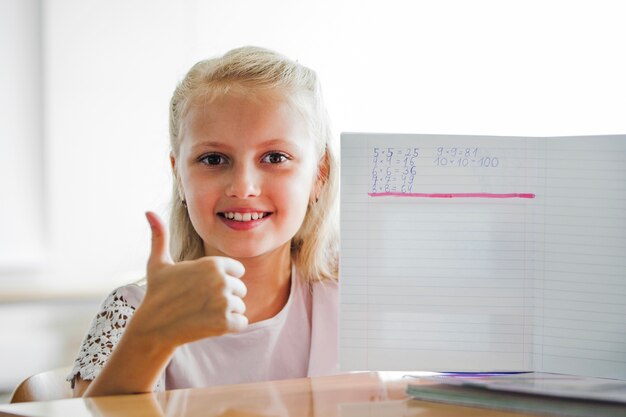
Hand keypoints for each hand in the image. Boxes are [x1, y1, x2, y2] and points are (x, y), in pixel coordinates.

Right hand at [129, 211, 247, 348]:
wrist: (153, 328)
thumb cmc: (156, 294)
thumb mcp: (158, 263)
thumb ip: (159, 236)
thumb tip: (148, 211)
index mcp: (212, 263)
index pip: (238, 270)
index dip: (223, 279)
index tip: (204, 287)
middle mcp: (221, 280)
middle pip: (240, 289)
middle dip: (225, 297)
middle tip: (201, 303)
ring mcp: (224, 302)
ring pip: (240, 306)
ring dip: (226, 313)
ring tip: (203, 314)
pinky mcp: (225, 323)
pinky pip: (242, 323)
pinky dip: (230, 326)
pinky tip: (210, 325)